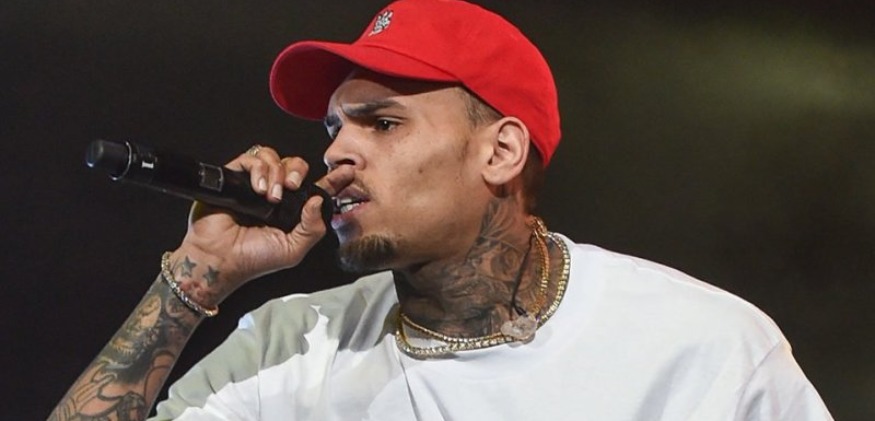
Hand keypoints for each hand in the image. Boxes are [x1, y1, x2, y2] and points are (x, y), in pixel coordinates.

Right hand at [166, 145, 353, 306]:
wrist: (219, 258)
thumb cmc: (254, 259)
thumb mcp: (293, 250)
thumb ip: (313, 228)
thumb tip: (318, 201)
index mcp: (293, 210)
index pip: (317, 188)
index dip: (333, 179)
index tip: (348, 171)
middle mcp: (277, 194)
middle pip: (296, 166)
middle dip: (298, 171)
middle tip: (292, 186)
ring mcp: (256, 184)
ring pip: (275, 158)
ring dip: (276, 173)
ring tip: (270, 195)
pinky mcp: (235, 177)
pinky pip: (252, 158)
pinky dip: (259, 169)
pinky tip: (258, 188)